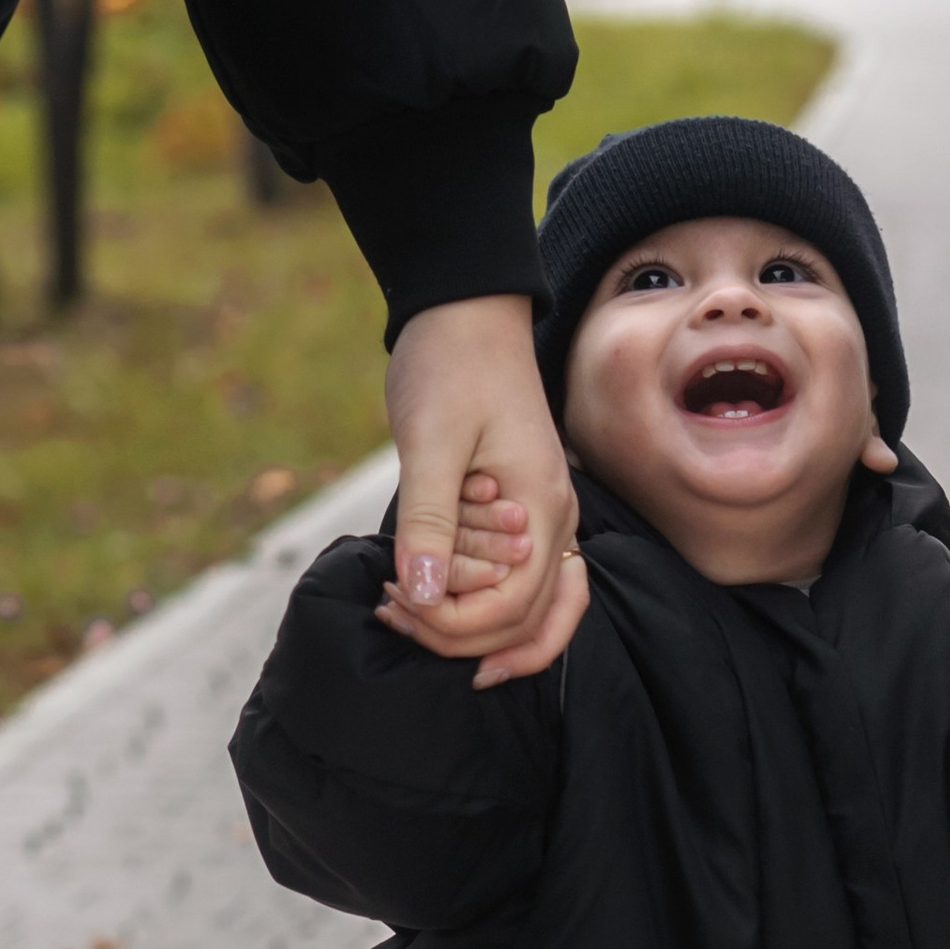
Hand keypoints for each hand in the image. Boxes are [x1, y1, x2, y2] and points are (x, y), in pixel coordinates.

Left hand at [375, 296, 588, 687]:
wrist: (464, 313)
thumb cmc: (449, 367)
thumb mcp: (430, 443)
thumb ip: (429, 522)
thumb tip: (423, 596)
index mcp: (541, 507)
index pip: (515, 605)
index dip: (456, 623)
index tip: (397, 600)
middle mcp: (555, 521)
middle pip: (530, 621)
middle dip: (461, 636)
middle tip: (394, 614)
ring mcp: (543, 518)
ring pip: (535, 612)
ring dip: (476, 631)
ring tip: (410, 616)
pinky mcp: (520, 511)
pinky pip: (521, 584)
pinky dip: (482, 606)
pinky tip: (432, 599)